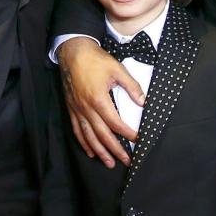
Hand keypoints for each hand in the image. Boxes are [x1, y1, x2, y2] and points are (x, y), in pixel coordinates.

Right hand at [58, 37, 140, 167]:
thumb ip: (132, 86)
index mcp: (99, 100)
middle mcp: (87, 109)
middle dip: (115, 150)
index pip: (116, 124)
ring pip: (88, 137)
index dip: (128, 134)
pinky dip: (83, 143)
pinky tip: (90, 151)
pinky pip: (77, 130)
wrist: (72, 52)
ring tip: (109, 163)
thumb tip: (143, 101)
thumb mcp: (117, 69)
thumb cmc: (95, 60)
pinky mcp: (71, 109)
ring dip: (99, 152)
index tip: (138, 140)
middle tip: (127, 161)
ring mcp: (77, 110)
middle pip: (102, 135)